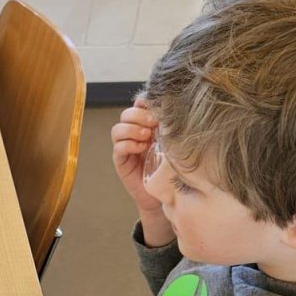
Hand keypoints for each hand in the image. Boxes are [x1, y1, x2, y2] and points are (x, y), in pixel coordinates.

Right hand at [112, 94, 168, 218]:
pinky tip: (141, 148)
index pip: (138, 105)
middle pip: (126, 114)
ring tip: (147, 137)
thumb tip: (177, 111)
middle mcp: (133, 133)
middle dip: (139, 116)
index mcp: (146, 125)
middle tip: (153, 122)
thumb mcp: (173, 143)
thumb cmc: (170, 166)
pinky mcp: (120, 160)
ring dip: (132, 129)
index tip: (156, 106)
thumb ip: (170, 128)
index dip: (144, 102)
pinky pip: (118, 147)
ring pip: (118, 129)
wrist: (163, 192)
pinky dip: (128, 145)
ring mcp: (125, 146)